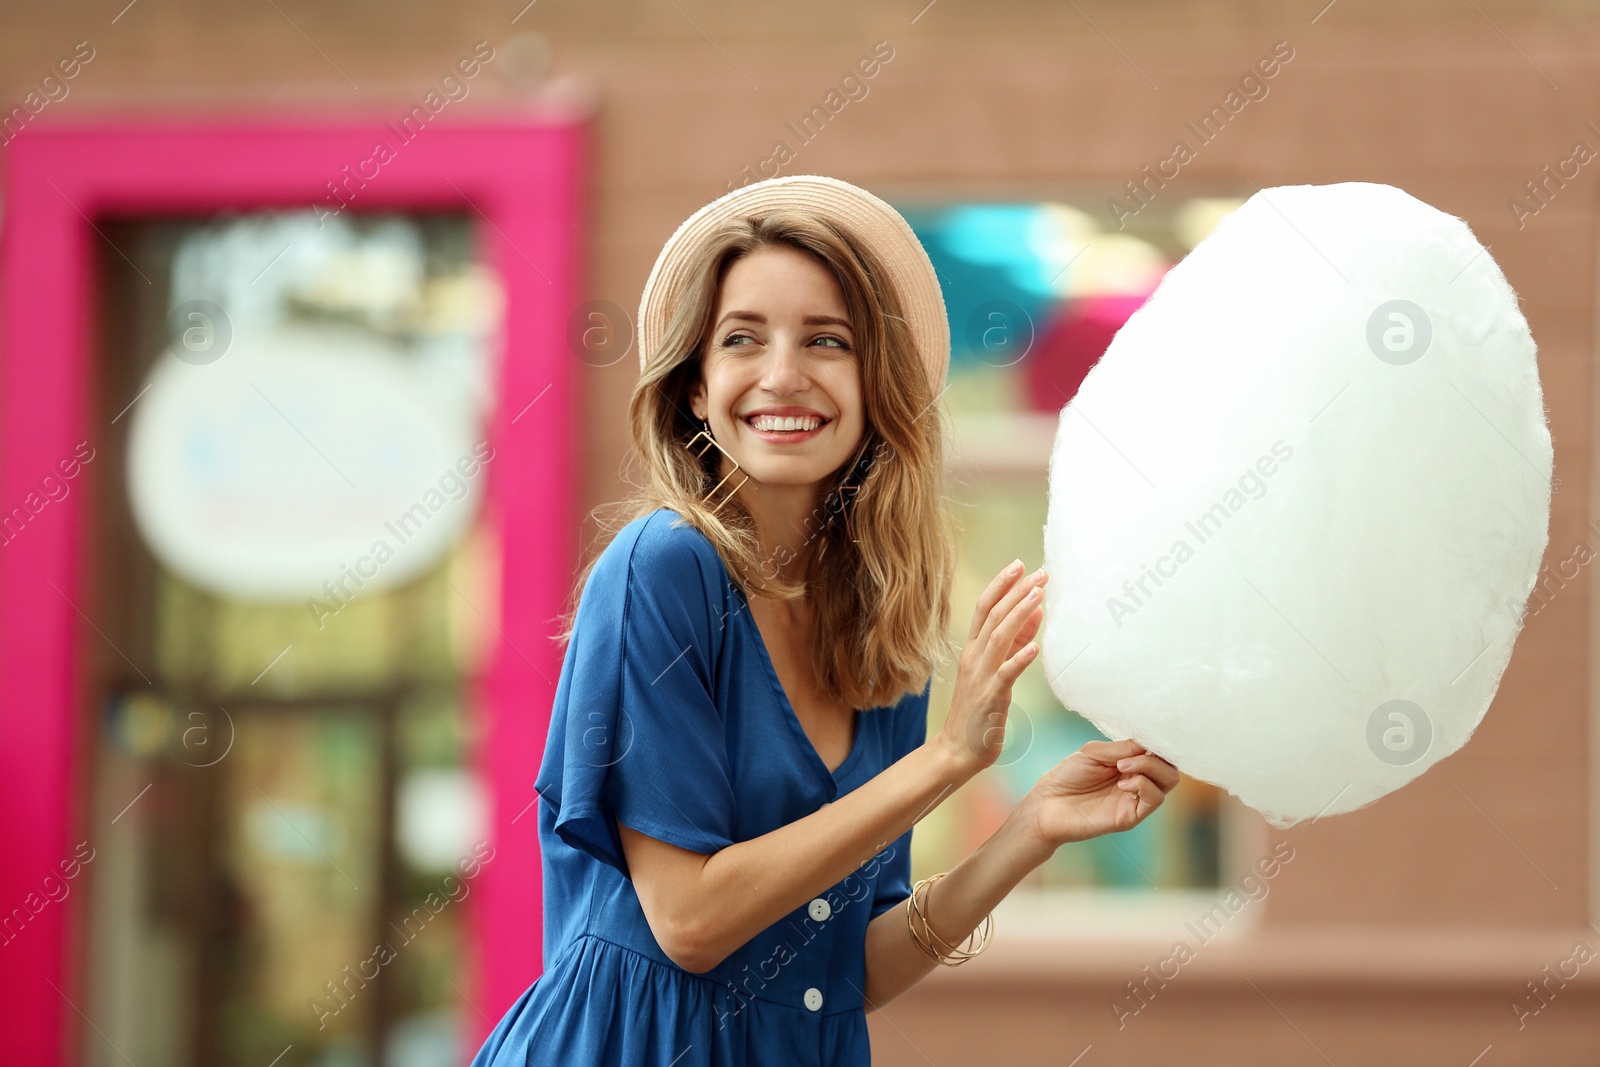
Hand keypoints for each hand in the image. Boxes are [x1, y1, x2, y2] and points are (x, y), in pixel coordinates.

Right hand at [934, 559, 1046, 776]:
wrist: (959, 749)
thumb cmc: (979, 710)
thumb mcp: (996, 669)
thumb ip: (1015, 640)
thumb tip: (1035, 611)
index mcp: (973, 649)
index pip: (985, 608)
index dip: (1001, 584)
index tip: (1020, 565)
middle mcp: (974, 657)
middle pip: (993, 616)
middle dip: (1016, 592)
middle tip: (1039, 573)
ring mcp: (981, 676)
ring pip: (1000, 637)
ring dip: (1020, 614)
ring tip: (1039, 596)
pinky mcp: (991, 697)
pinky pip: (1006, 674)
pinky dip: (1020, 658)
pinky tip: (1035, 646)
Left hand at [1022, 739, 1179, 847]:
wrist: (1047, 804)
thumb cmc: (1067, 776)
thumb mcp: (1094, 752)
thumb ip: (1122, 748)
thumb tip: (1149, 743)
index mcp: (1129, 762)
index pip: (1159, 751)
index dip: (1158, 742)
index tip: (1148, 735)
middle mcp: (1137, 779)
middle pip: (1170, 765)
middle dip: (1157, 755)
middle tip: (1129, 756)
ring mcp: (1136, 798)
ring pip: (1169, 780)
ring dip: (1150, 767)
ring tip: (1122, 767)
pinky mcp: (1132, 815)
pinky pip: (1155, 799)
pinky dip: (1144, 784)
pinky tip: (1122, 782)